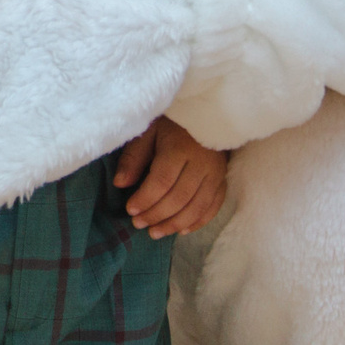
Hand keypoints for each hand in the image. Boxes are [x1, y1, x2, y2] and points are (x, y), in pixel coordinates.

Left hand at [112, 115, 227, 236]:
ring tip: (156, 233)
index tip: (130, 209)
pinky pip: (213, 206)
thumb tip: (120, 184)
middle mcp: (201, 163)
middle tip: (138, 224)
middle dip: (157, 215)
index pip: (162, 181)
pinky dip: (198, 222)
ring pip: (197, 207)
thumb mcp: (148, 131)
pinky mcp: (223, 180)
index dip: (146, 199)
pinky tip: (181, 230)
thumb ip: (134, 157)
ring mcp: (216, 173)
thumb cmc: (171, 121)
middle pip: (179, 198)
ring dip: (175, 224)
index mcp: (179, 148)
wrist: (206, 112)